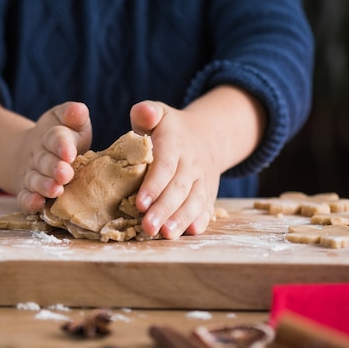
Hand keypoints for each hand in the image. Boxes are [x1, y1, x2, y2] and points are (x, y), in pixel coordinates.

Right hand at [16, 102, 91, 212]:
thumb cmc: (61, 137)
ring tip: (55, 190)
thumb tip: (79, 110)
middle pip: (45, 162)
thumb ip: (73, 115)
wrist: (32, 152)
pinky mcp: (27, 192)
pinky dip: (29, 202)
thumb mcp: (65, 120)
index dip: (61, 144)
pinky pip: (24, 198)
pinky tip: (37, 204)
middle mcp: (39, 157)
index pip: (55, 138)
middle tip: (65, 174)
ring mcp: (32, 175)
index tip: (69, 152)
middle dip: (54, 168)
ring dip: (44, 186)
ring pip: (35, 181)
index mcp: (51, 136)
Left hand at [130, 87, 264, 238]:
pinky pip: (207, 208)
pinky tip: (191, 233)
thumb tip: (143, 112)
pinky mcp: (209, 194)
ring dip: (181, 220)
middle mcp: (192, 164)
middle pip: (178, 189)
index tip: (139, 203)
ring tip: (166, 235)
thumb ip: (147, 112)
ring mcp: (203, 181)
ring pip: (194, 202)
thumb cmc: (170, 129)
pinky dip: (200, 221)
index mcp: (176, 144)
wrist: (208, 136)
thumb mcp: (160, 114)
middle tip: (147, 227)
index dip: (153, 186)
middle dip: (163, 209)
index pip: (164, 166)